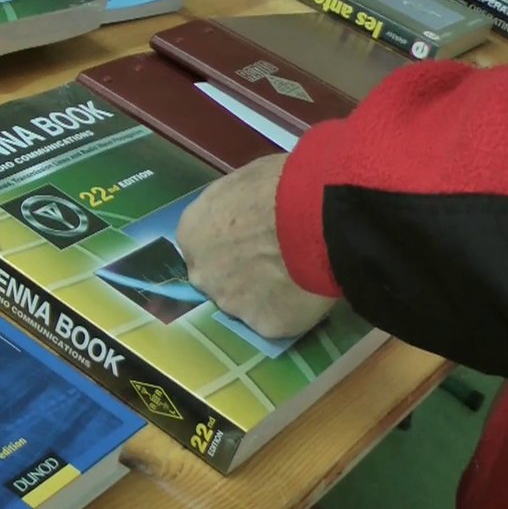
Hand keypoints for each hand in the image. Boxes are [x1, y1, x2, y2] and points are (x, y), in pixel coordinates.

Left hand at [176, 154, 335, 338]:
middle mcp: (201, 273)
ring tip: (299, 273)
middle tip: (276, 259)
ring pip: (246, 303)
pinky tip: (310, 290)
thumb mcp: (245, 182)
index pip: (202, 246)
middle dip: (241, 272)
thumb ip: (233, 208)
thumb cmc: (279, 185)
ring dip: (267, 293)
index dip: (229, 243)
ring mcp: (230, 304)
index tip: (252, 239)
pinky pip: (278, 319)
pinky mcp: (264, 325)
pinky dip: (292, 309)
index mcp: (192, 233)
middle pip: (218, 278)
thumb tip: (246, 215)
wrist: (315, 217)